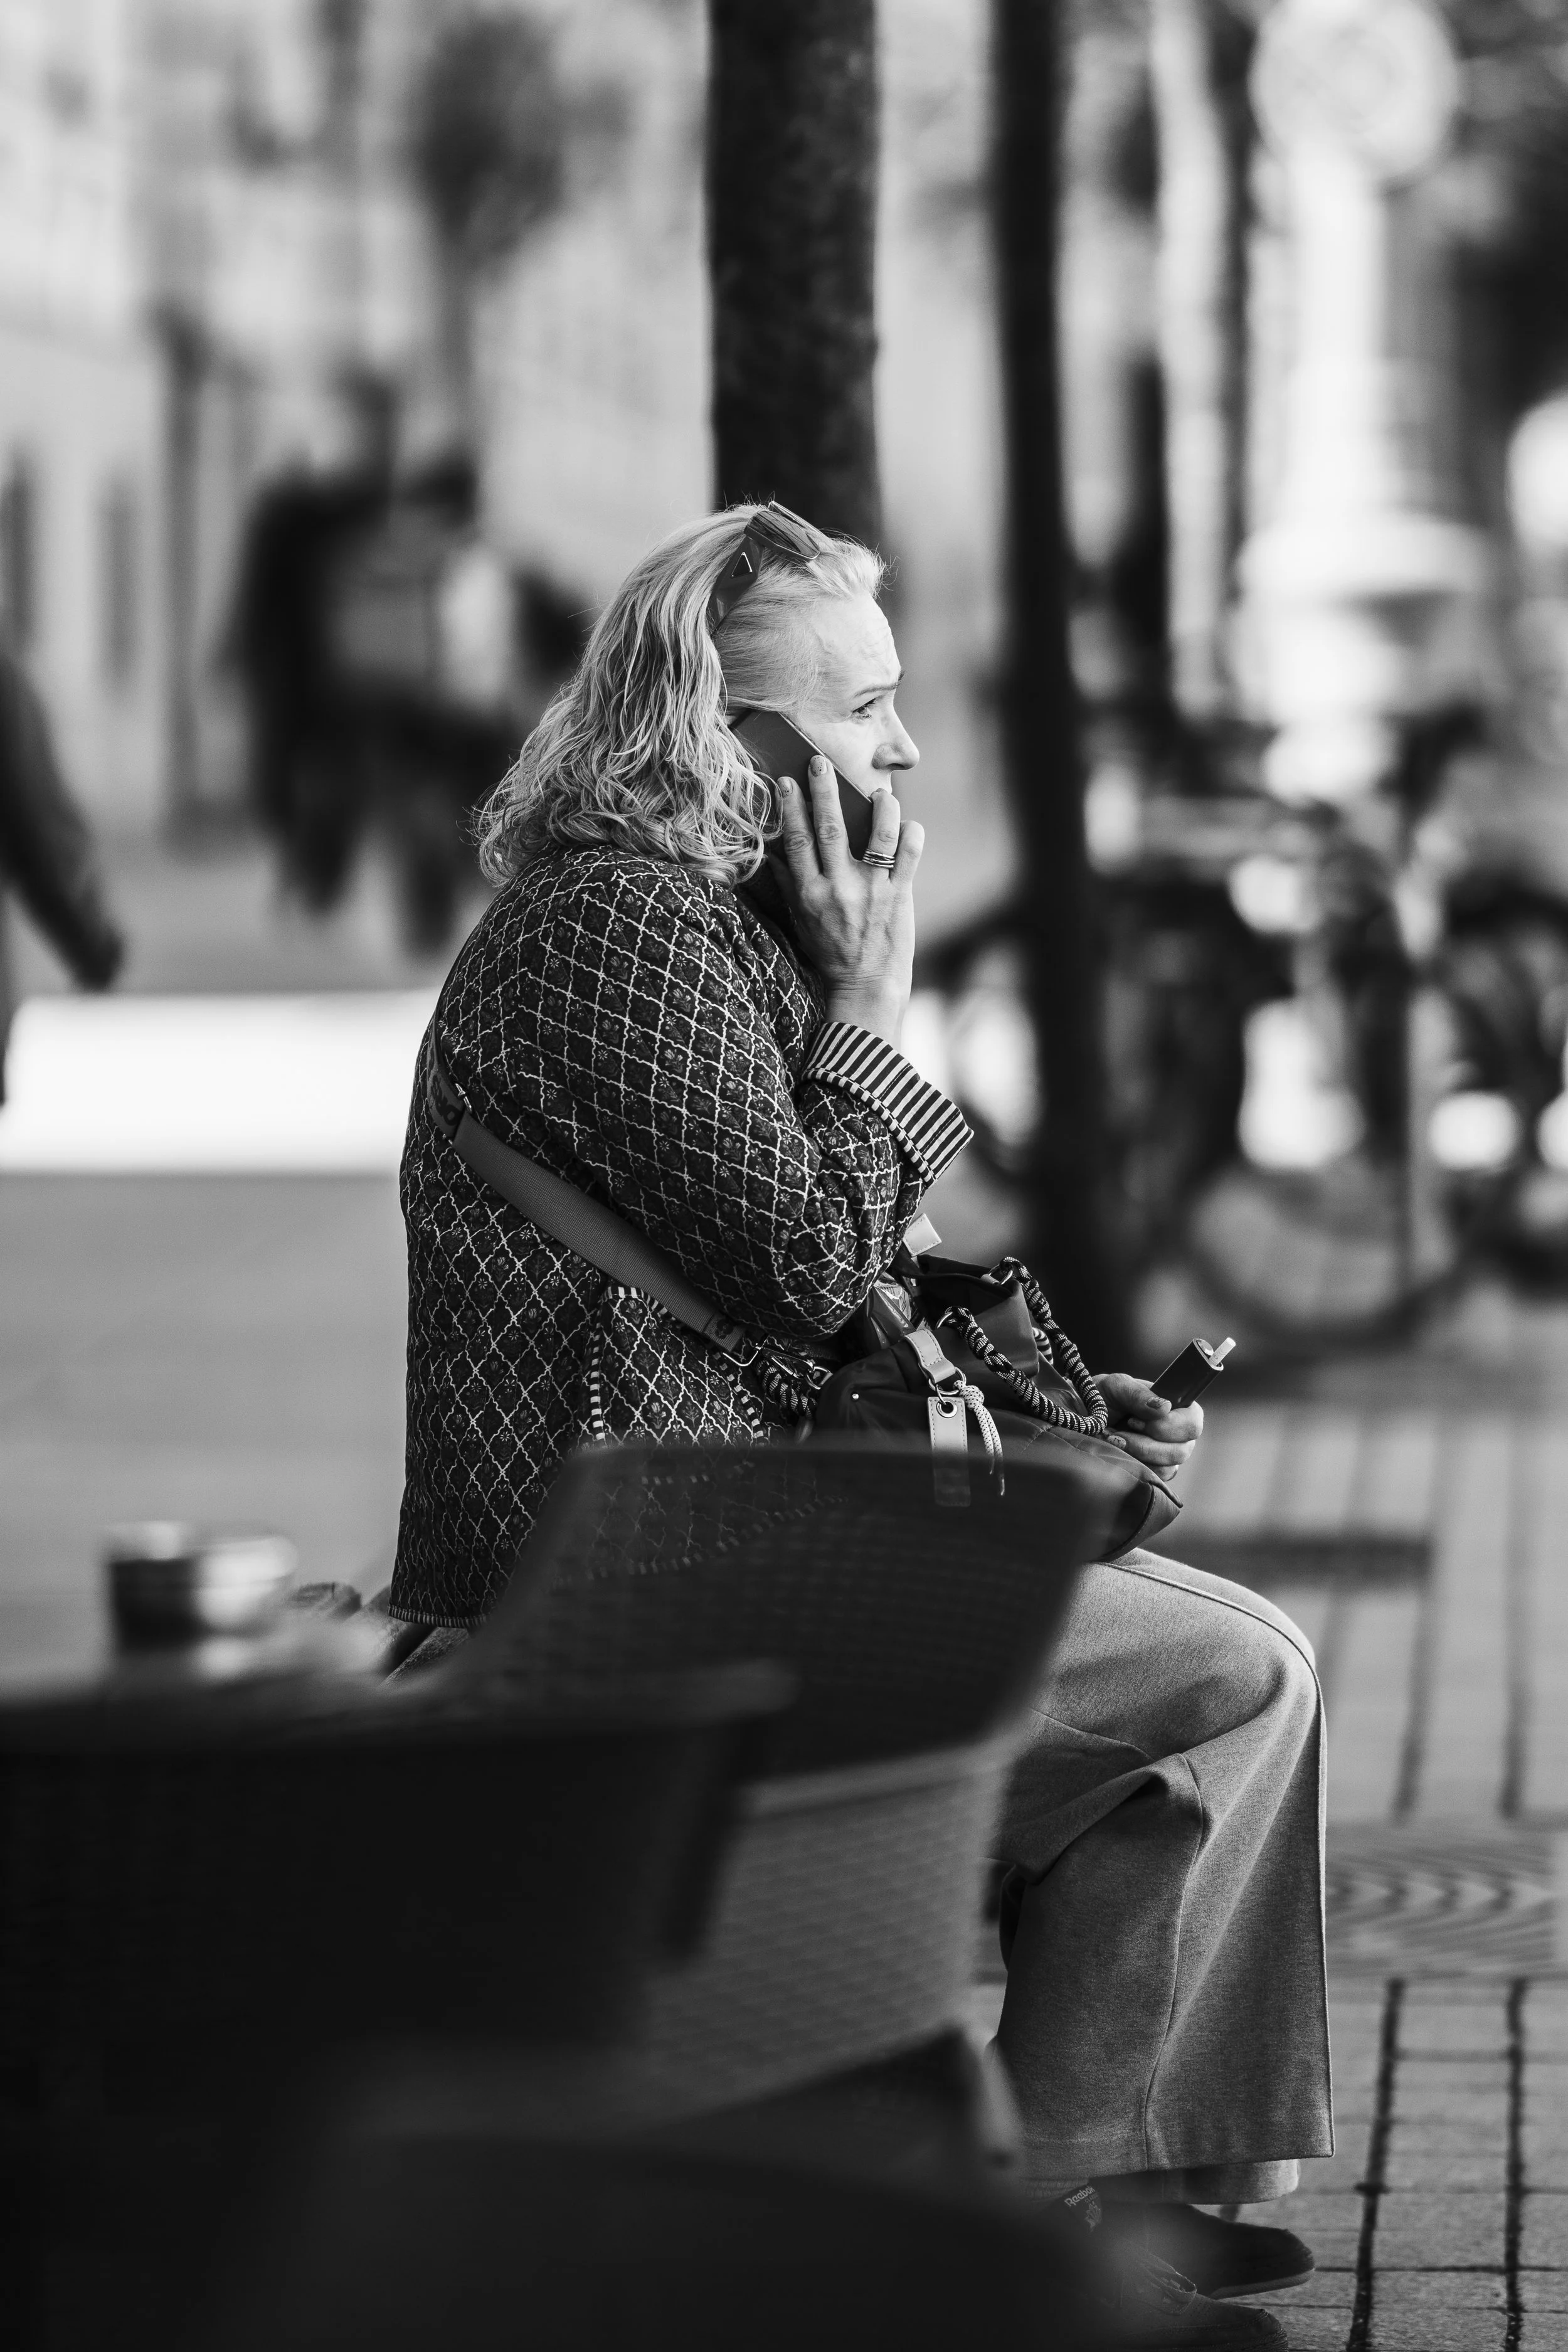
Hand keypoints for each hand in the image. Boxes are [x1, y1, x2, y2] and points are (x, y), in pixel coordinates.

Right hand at [773, 756, 921, 1047]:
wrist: (866, 986)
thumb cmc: (830, 952)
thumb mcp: (800, 920)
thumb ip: (790, 885)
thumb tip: (774, 852)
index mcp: (810, 894)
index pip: (797, 842)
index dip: (791, 809)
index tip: (787, 782)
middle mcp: (839, 890)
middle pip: (830, 829)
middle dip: (825, 792)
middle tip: (820, 763)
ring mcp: (872, 892)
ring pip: (878, 836)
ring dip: (881, 808)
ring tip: (880, 793)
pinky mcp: (900, 897)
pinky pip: (909, 856)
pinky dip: (911, 835)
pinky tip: (908, 826)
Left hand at [1094, 1373, 1202, 1474]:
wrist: (1081, 1417)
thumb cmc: (1103, 1397)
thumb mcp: (1116, 1386)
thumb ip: (1138, 1393)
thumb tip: (1164, 1407)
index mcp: (1177, 1409)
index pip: (1193, 1421)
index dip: (1169, 1425)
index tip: (1136, 1420)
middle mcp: (1178, 1434)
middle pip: (1182, 1449)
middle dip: (1147, 1443)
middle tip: (1122, 1430)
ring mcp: (1167, 1455)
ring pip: (1168, 1467)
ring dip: (1137, 1454)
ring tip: (1113, 1438)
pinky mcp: (1153, 1471)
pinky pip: (1154, 1478)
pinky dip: (1133, 1465)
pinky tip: (1117, 1451)